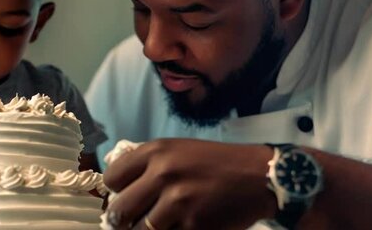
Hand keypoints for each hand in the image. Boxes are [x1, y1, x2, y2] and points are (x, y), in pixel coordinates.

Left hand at [103, 139, 275, 229]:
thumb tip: (116, 185)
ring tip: (159, 224)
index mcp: (156, 151)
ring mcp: (178, 202)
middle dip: (121, 220)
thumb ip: (147, 163)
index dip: (114, 192)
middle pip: (119, 210)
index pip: (112, 178)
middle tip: (129, 222)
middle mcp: (163, 174)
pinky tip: (181, 225)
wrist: (259, 176)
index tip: (123, 198)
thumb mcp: (177, 150)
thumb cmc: (215, 162)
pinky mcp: (195, 226)